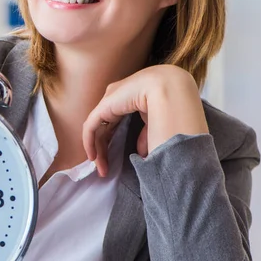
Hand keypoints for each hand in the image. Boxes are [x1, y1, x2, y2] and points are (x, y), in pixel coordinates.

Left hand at [82, 65, 208, 177]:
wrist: (169, 88)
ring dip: (98, 150)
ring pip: (97, 128)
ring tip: (101, 169)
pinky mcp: (104, 105)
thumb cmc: (171, 104)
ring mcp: (110, 99)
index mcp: (132, 98)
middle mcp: (118, 97)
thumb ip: (146, 134)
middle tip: (105, 171)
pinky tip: (93, 157)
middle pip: (106, 127)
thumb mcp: (157, 122)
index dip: (114, 143)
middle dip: (104, 150)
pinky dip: (89, 141)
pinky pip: (91, 126)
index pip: (117, 123)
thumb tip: (142, 152)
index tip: (115, 163)